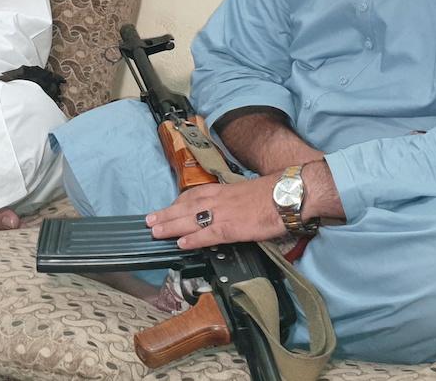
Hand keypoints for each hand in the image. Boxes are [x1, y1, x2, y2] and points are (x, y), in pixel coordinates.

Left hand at [145, 175, 285, 250]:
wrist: (287, 194)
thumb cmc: (270, 194)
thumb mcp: (243, 193)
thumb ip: (229, 202)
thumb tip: (223, 211)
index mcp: (221, 191)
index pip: (192, 196)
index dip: (176, 204)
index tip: (164, 209)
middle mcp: (217, 200)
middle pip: (185, 207)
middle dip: (166, 214)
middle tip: (148, 222)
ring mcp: (223, 214)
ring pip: (191, 219)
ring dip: (171, 226)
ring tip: (155, 232)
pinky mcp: (233, 228)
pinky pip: (208, 234)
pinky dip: (194, 239)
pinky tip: (181, 244)